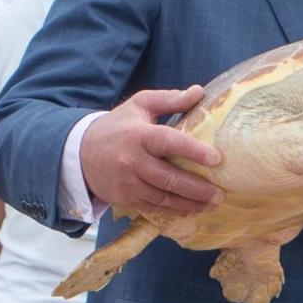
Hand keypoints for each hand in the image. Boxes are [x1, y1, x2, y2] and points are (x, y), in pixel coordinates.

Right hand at [80, 86, 224, 215]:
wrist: (81, 152)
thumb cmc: (119, 125)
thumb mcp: (140, 104)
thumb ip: (170, 99)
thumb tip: (199, 91)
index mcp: (139, 135)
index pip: (169, 143)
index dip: (194, 151)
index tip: (217, 158)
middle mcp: (133, 161)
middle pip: (169, 178)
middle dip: (197, 188)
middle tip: (221, 193)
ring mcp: (128, 183)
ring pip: (163, 197)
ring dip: (190, 204)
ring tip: (213, 204)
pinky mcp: (125, 199)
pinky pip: (153, 208)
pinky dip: (174, 211)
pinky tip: (192, 210)